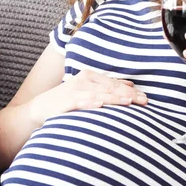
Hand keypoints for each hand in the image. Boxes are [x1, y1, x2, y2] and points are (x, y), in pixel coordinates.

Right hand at [29, 69, 147, 125]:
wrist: (39, 108)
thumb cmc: (67, 101)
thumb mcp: (88, 91)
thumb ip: (108, 88)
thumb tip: (131, 85)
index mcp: (90, 76)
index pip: (115, 83)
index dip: (131, 90)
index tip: (146, 98)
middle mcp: (83, 80)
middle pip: (110, 87)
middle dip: (129, 94)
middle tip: (144, 101)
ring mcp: (74, 90)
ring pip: (99, 94)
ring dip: (114, 98)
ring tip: (129, 101)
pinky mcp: (65, 101)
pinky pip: (80, 102)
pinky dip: (90, 103)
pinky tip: (100, 105)